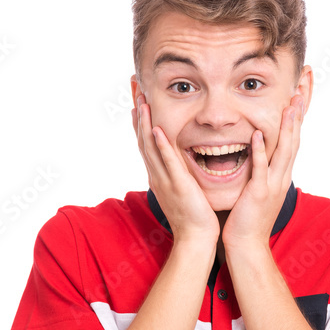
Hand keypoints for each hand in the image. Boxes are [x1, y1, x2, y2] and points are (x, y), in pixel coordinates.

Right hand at [132, 92, 219, 244]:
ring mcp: (165, 180)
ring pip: (150, 147)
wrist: (195, 238)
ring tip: (141, 101)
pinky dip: (160, 144)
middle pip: (143, 139)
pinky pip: (167, 161)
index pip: (146, 143)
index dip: (140, 121)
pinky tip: (156, 128)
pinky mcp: (177, 185)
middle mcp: (157, 175)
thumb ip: (177, 174)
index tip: (137, 101)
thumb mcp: (181, 190)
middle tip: (134, 90)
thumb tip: (178, 162)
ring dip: (145, 123)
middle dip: (138, 114)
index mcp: (158, 175)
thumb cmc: (193, 217)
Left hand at [222, 94, 303, 249]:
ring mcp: (273, 184)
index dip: (300, 113)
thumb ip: (263, 166)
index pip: (294, 136)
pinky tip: (256, 134)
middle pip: (296, 137)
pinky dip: (259, 150)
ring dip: (287, 126)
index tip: (302, 89)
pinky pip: (260, 168)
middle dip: (300, 110)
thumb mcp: (260, 186)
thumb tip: (259, 147)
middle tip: (304, 86)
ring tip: (290, 103)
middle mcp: (282, 175)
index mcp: (282, 172)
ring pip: (284, 150)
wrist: (247, 243)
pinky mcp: (258, 192)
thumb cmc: (248, 216)